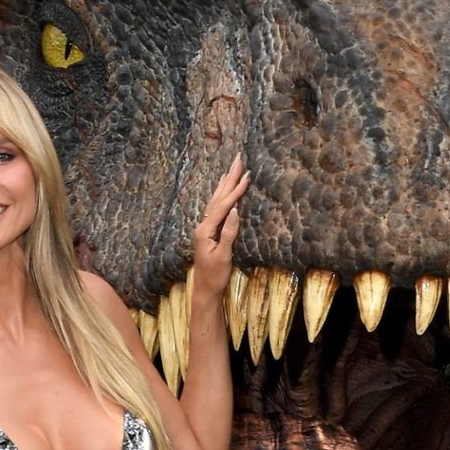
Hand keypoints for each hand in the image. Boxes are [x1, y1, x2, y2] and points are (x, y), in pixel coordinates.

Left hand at [191, 154, 249, 302]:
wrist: (205, 289)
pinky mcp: (208, 232)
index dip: (235, 191)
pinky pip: (216, 207)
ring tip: (232, 168)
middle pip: (217, 197)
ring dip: (225, 183)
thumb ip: (228, 233)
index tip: (246, 176)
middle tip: (238, 160)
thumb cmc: (215, 276)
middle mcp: (202, 226)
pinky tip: (224, 189)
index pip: (222, 206)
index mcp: (205, 230)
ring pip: (216, 200)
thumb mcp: (223, 256)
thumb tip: (234, 211)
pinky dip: (222, 195)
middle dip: (229, 178)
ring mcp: (204, 228)